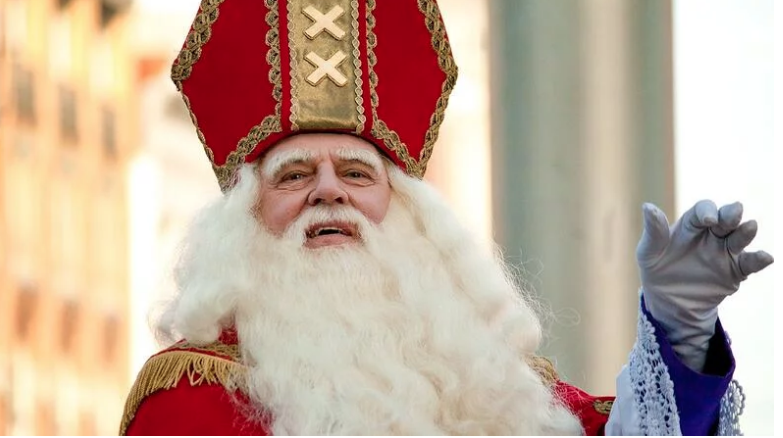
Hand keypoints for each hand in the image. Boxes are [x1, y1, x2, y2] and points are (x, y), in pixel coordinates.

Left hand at [636, 200, 772, 370]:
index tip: (708, 219)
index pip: (703, 210)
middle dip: (731, 213)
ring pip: (740, 237)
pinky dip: (759, 260)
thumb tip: (647, 206)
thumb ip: (653, 232)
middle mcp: (712, 233)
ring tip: (750, 226)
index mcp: (692, 224)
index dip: (707, 211)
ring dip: (746, 231)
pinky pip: (750, 263)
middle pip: (726, 218)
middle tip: (735, 212)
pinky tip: (765, 257)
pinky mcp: (735, 271)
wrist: (669, 301)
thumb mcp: (649, 252)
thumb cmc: (657, 268)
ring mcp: (725, 252)